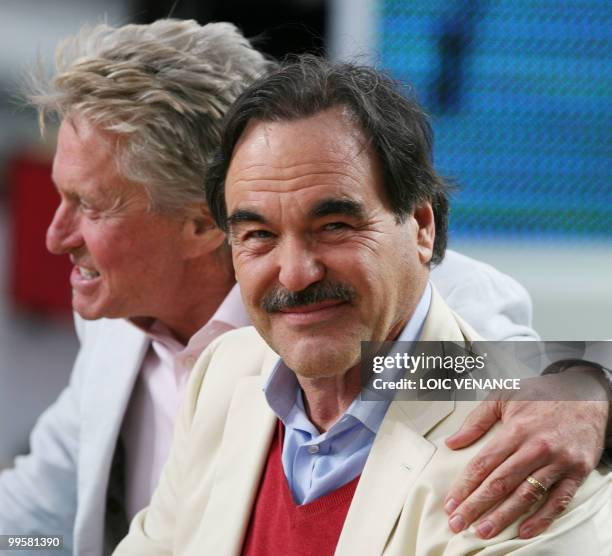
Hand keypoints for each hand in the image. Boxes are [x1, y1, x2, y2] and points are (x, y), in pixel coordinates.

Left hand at [443, 369, 608, 539]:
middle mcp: (536, 448)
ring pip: (526, 495)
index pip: (484, 463)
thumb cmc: (541, 395)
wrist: (587, 394)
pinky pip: (558, 501)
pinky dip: (542, 519)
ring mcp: (558, 462)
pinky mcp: (576, 473)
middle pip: (501, 483)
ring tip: (483, 531)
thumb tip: (452, 442)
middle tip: (458, 523)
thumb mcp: (504, 395)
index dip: (465, 485)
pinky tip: (523, 531)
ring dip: (503, 517)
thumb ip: (477, 420)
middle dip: (476, 506)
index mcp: (516, 429)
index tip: (451, 502)